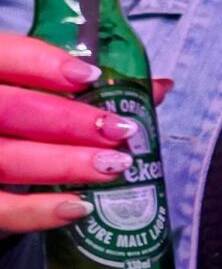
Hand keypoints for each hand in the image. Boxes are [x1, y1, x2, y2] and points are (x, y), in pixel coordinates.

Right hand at [0, 32, 133, 233]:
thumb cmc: (18, 123)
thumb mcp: (33, 93)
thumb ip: (83, 86)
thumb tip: (159, 87)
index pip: (5, 56)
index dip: (44, 63)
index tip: (90, 75)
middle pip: (14, 109)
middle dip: (71, 120)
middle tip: (119, 131)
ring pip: (11, 158)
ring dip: (67, 163)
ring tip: (114, 166)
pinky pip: (2, 210)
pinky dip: (39, 212)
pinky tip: (80, 208)